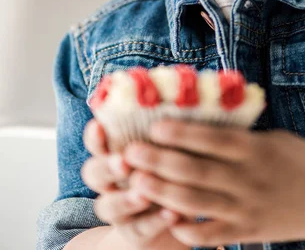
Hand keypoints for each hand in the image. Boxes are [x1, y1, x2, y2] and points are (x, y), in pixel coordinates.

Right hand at [81, 119, 189, 249]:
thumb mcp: (167, 147)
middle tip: (124, 161)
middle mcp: (110, 182)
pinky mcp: (134, 234)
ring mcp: (119, 210)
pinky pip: (138, 230)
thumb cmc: (170, 171)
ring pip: (107, 206)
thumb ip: (166, 130)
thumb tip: (183, 98)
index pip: (97, 143)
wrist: (172, 217)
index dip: (94, 136)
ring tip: (144, 193)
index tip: (100, 125)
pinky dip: (155, 221)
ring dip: (125, 199)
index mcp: (115, 154)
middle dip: (107, 166)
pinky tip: (172, 213)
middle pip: (94, 173)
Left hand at [123, 119, 304, 247]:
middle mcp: (250, 180)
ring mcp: (249, 209)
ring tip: (136, 183)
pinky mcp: (250, 232)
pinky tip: (167, 223)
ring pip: (200, 203)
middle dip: (162, 161)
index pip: (214, 140)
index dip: (183, 133)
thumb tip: (204, 119)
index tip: (155, 125)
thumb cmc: (301, 160)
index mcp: (257, 150)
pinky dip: (191, 231)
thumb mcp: (274, 138)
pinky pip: (215, 234)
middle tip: (131, 152)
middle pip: (199, 171)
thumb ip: (240, 134)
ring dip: (165, 193)